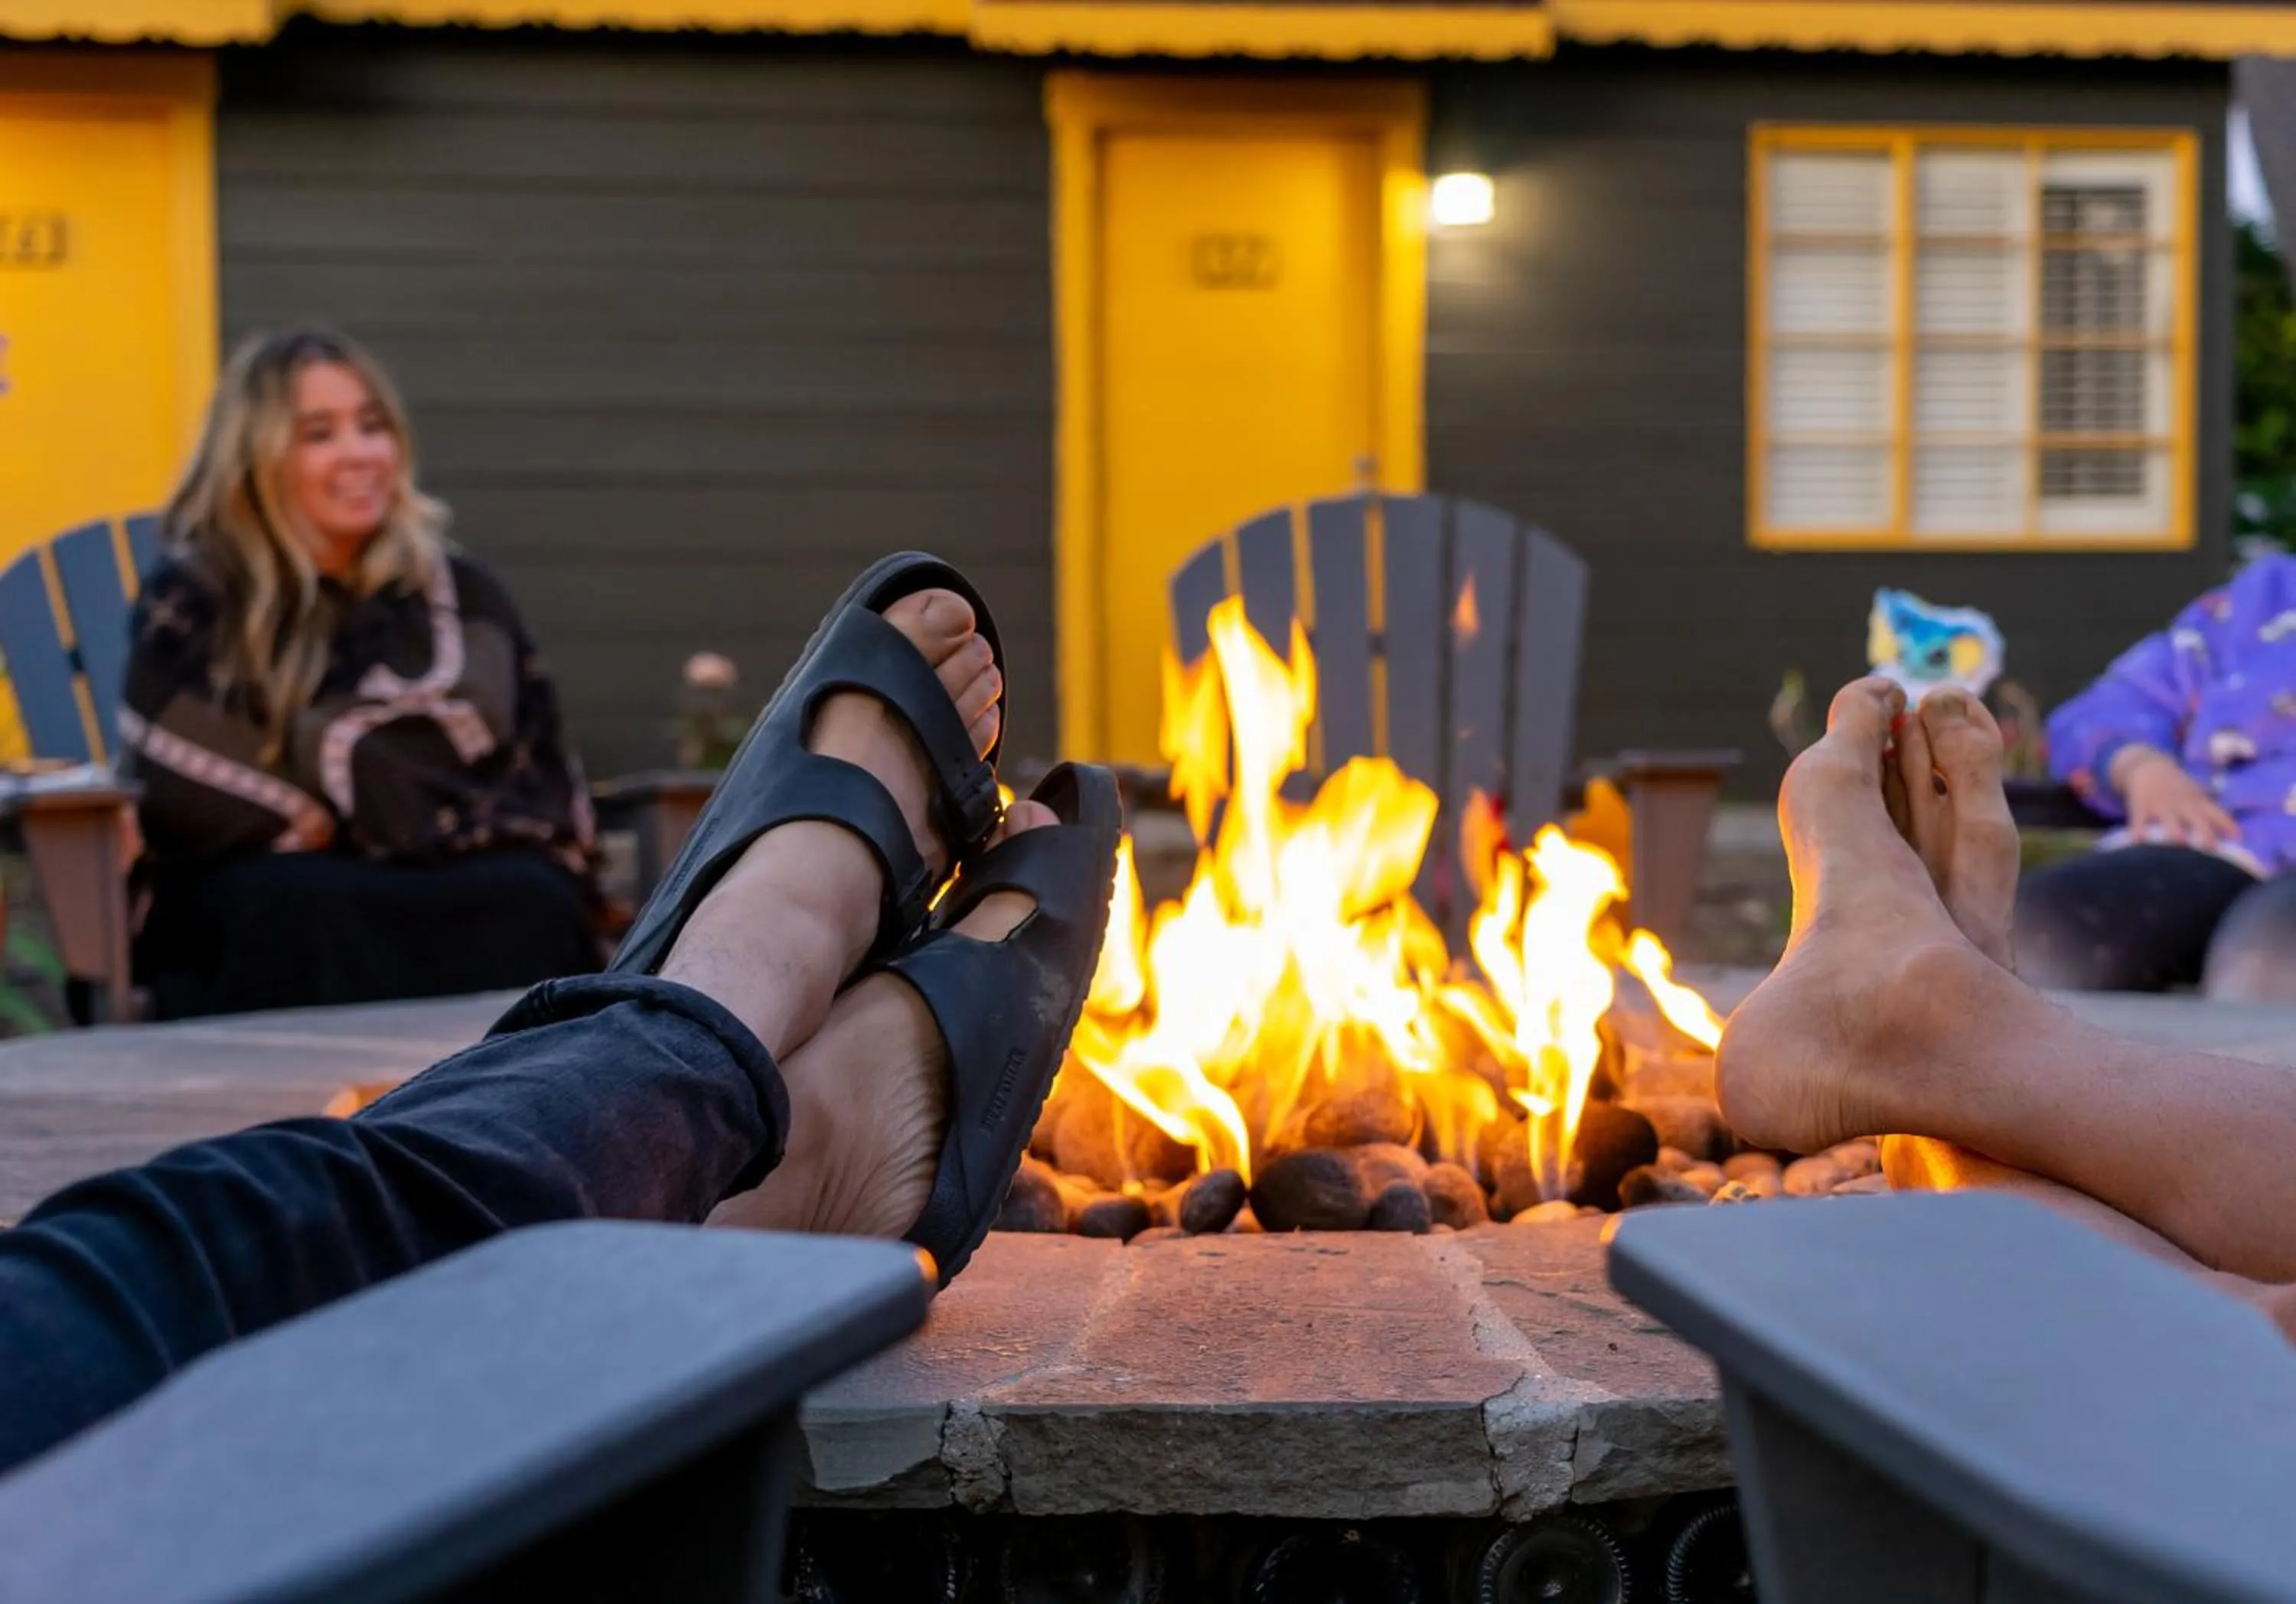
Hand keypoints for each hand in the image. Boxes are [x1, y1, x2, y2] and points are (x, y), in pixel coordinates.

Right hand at [2113, 749, 2239, 848]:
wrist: (2148, 767)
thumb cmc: (2177, 788)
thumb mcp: (2197, 795)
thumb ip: (2212, 814)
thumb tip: (2237, 835)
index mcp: (2198, 803)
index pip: (2217, 813)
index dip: (2228, 825)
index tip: (2238, 837)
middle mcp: (2183, 805)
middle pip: (2197, 819)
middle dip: (2204, 832)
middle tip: (2210, 846)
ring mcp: (2162, 805)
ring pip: (2170, 820)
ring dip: (2175, 830)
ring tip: (2178, 841)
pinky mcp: (2142, 807)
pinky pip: (2140, 820)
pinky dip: (2139, 830)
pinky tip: (2138, 840)